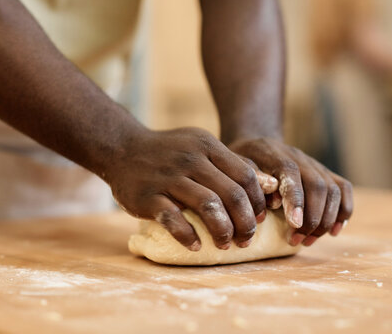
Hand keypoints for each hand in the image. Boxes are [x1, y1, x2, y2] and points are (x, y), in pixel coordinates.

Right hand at [106, 128, 277, 250]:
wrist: (121, 148)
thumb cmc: (168, 152)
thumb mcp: (201, 147)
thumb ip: (232, 164)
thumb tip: (270, 184)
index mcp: (207, 146)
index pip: (244, 176)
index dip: (257, 201)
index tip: (258, 219)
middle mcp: (191, 159)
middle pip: (231, 193)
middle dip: (245, 222)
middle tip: (245, 240)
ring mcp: (169, 177)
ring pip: (208, 206)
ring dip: (222, 230)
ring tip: (224, 244)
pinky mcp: (148, 196)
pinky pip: (173, 219)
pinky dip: (187, 235)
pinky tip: (195, 245)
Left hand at [228, 137, 352, 246]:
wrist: (257, 142)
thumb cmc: (242, 161)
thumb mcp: (237, 166)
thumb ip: (253, 181)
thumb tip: (274, 201)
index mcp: (274, 154)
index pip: (291, 173)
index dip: (295, 199)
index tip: (294, 224)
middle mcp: (299, 157)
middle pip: (317, 185)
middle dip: (311, 218)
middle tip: (296, 240)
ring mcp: (315, 164)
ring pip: (333, 190)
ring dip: (325, 220)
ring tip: (307, 240)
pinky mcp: (325, 172)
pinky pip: (344, 189)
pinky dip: (343, 211)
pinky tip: (333, 231)